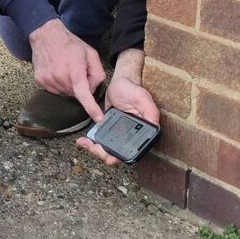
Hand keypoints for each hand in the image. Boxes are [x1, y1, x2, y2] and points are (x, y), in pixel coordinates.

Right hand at [29, 19, 105, 124]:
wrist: (46, 35)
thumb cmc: (70, 43)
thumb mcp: (91, 53)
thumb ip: (97, 72)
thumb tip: (93, 88)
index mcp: (75, 71)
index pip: (84, 95)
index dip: (92, 109)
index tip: (98, 118)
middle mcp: (60, 78)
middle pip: (76, 93)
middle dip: (80, 85)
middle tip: (76, 70)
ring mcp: (48, 81)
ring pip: (65, 93)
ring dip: (68, 85)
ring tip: (65, 68)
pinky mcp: (40, 81)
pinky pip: (54, 90)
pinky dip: (58, 83)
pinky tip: (57, 70)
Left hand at [76, 51, 159, 166]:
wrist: (120, 82)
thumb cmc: (133, 89)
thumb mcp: (143, 98)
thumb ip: (150, 112)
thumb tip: (155, 127)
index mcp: (141, 134)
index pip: (131, 152)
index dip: (119, 156)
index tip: (108, 156)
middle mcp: (130, 137)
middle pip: (116, 154)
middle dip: (102, 154)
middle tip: (92, 147)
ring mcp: (118, 134)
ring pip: (107, 149)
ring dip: (95, 149)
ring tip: (84, 143)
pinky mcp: (109, 129)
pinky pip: (100, 140)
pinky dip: (91, 142)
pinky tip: (84, 140)